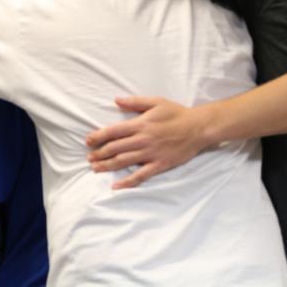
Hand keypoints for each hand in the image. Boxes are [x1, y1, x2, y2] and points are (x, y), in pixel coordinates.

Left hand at [85, 96, 209, 189]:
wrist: (198, 128)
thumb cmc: (177, 113)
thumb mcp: (156, 102)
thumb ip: (135, 102)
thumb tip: (116, 100)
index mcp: (140, 124)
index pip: (113, 132)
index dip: (98, 137)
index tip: (88, 141)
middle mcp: (142, 140)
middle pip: (114, 149)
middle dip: (99, 153)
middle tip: (89, 157)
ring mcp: (150, 154)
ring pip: (123, 162)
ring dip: (107, 166)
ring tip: (95, 168)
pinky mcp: (159, 165)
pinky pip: (140, 176)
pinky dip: (127, 182)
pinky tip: (116, 186)